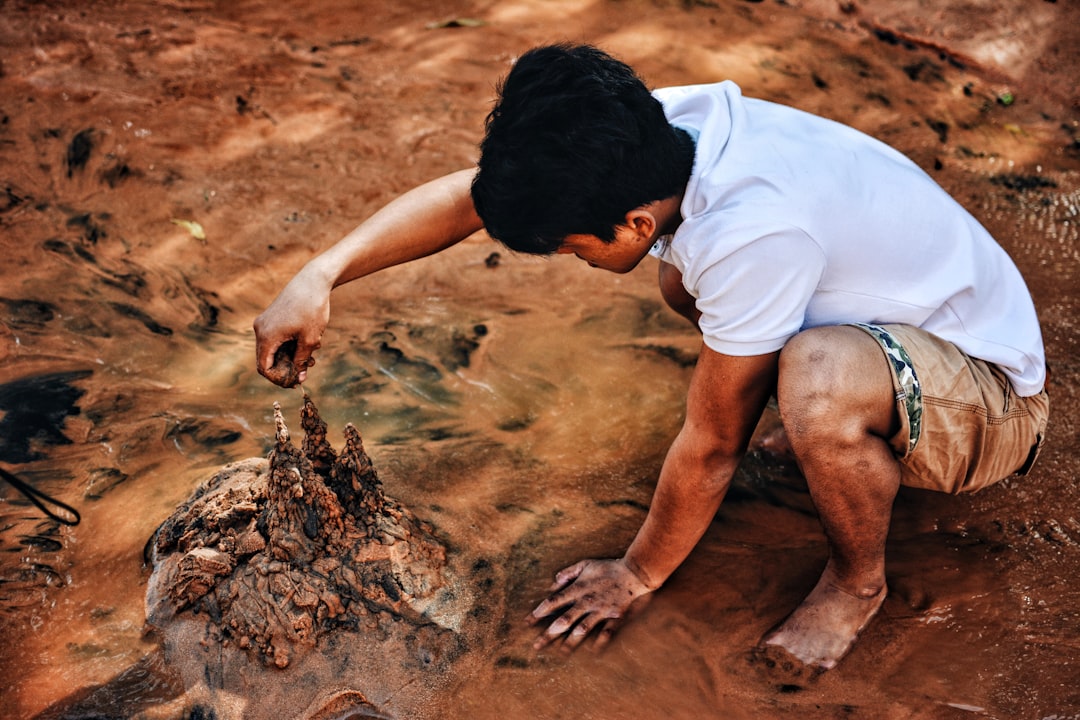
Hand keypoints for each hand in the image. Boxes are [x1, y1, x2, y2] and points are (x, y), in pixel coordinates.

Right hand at [253, 270, 330, 386]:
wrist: (313, 280)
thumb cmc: (312, 309)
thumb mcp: (310, 339)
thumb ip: (302, 360)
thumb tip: (299, 378)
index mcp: (266, 336)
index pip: (264, 368)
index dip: (278, 379)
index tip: (295, 382)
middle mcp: (260, 329)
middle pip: (267, 360)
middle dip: (287, 368)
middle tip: (306, 370)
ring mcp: (264, 322)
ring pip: (273, 349)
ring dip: (291, 356)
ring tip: (312, 356)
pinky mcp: (271, 317)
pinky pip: (276, 338)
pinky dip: (289, 345)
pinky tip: (309, 342)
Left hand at [528, 558, 654, 651]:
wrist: (633, 572)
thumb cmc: (607, 567)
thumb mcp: (585, 564)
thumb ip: (568, 572)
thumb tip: (554, 582)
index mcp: (578, 588)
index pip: (554, 601)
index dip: (540, 612)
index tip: (529, 622)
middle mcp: (586, 601)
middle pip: (564, 620)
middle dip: (549, 634)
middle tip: (537, 645)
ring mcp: (600, 610)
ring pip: (582, 629)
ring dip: (570, 642)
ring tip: (560, 653)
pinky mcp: (614, 616)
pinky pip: (606, 632)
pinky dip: (599, 642)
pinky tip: (592, 651)